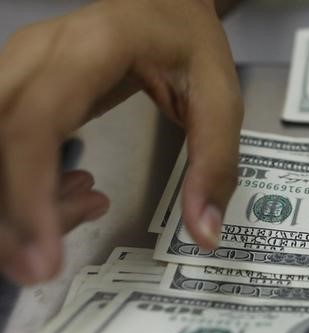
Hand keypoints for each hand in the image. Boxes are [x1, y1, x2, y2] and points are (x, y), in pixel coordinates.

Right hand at [0, 0, 242, 283]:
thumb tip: (205, 235)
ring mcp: (18, 69)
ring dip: (19, 203)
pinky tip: (75, 193)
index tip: (43, 256)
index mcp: (89, 49)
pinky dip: (24, 186)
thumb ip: (215, 165)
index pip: (33, 123)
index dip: (28, 193)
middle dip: (8, 213)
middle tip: (45, 264)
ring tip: (86, 208)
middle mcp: (36, 56)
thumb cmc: (191, 44)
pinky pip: (0, 145)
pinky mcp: (18, 88)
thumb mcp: (220, 99)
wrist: (165, 1)